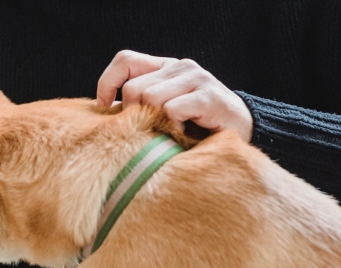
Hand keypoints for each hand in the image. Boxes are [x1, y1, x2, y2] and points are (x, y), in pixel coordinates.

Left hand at [96, 50, 252, 141]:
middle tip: (149, 131)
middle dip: (134, 115)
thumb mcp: (161, 111)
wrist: (239, 132)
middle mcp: (180, 66)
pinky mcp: (208, 97)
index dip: (108, 82)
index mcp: (164, 67)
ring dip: (156, 122)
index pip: (125, 60)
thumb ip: (137, 105)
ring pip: (150, 98)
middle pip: (134, 88)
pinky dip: (173, 127)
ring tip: (170, 132)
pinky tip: (183, 135)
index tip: (104, 107)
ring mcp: (196, 78)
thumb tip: (102, 113)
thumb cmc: (194, 126)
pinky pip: (172, 109)